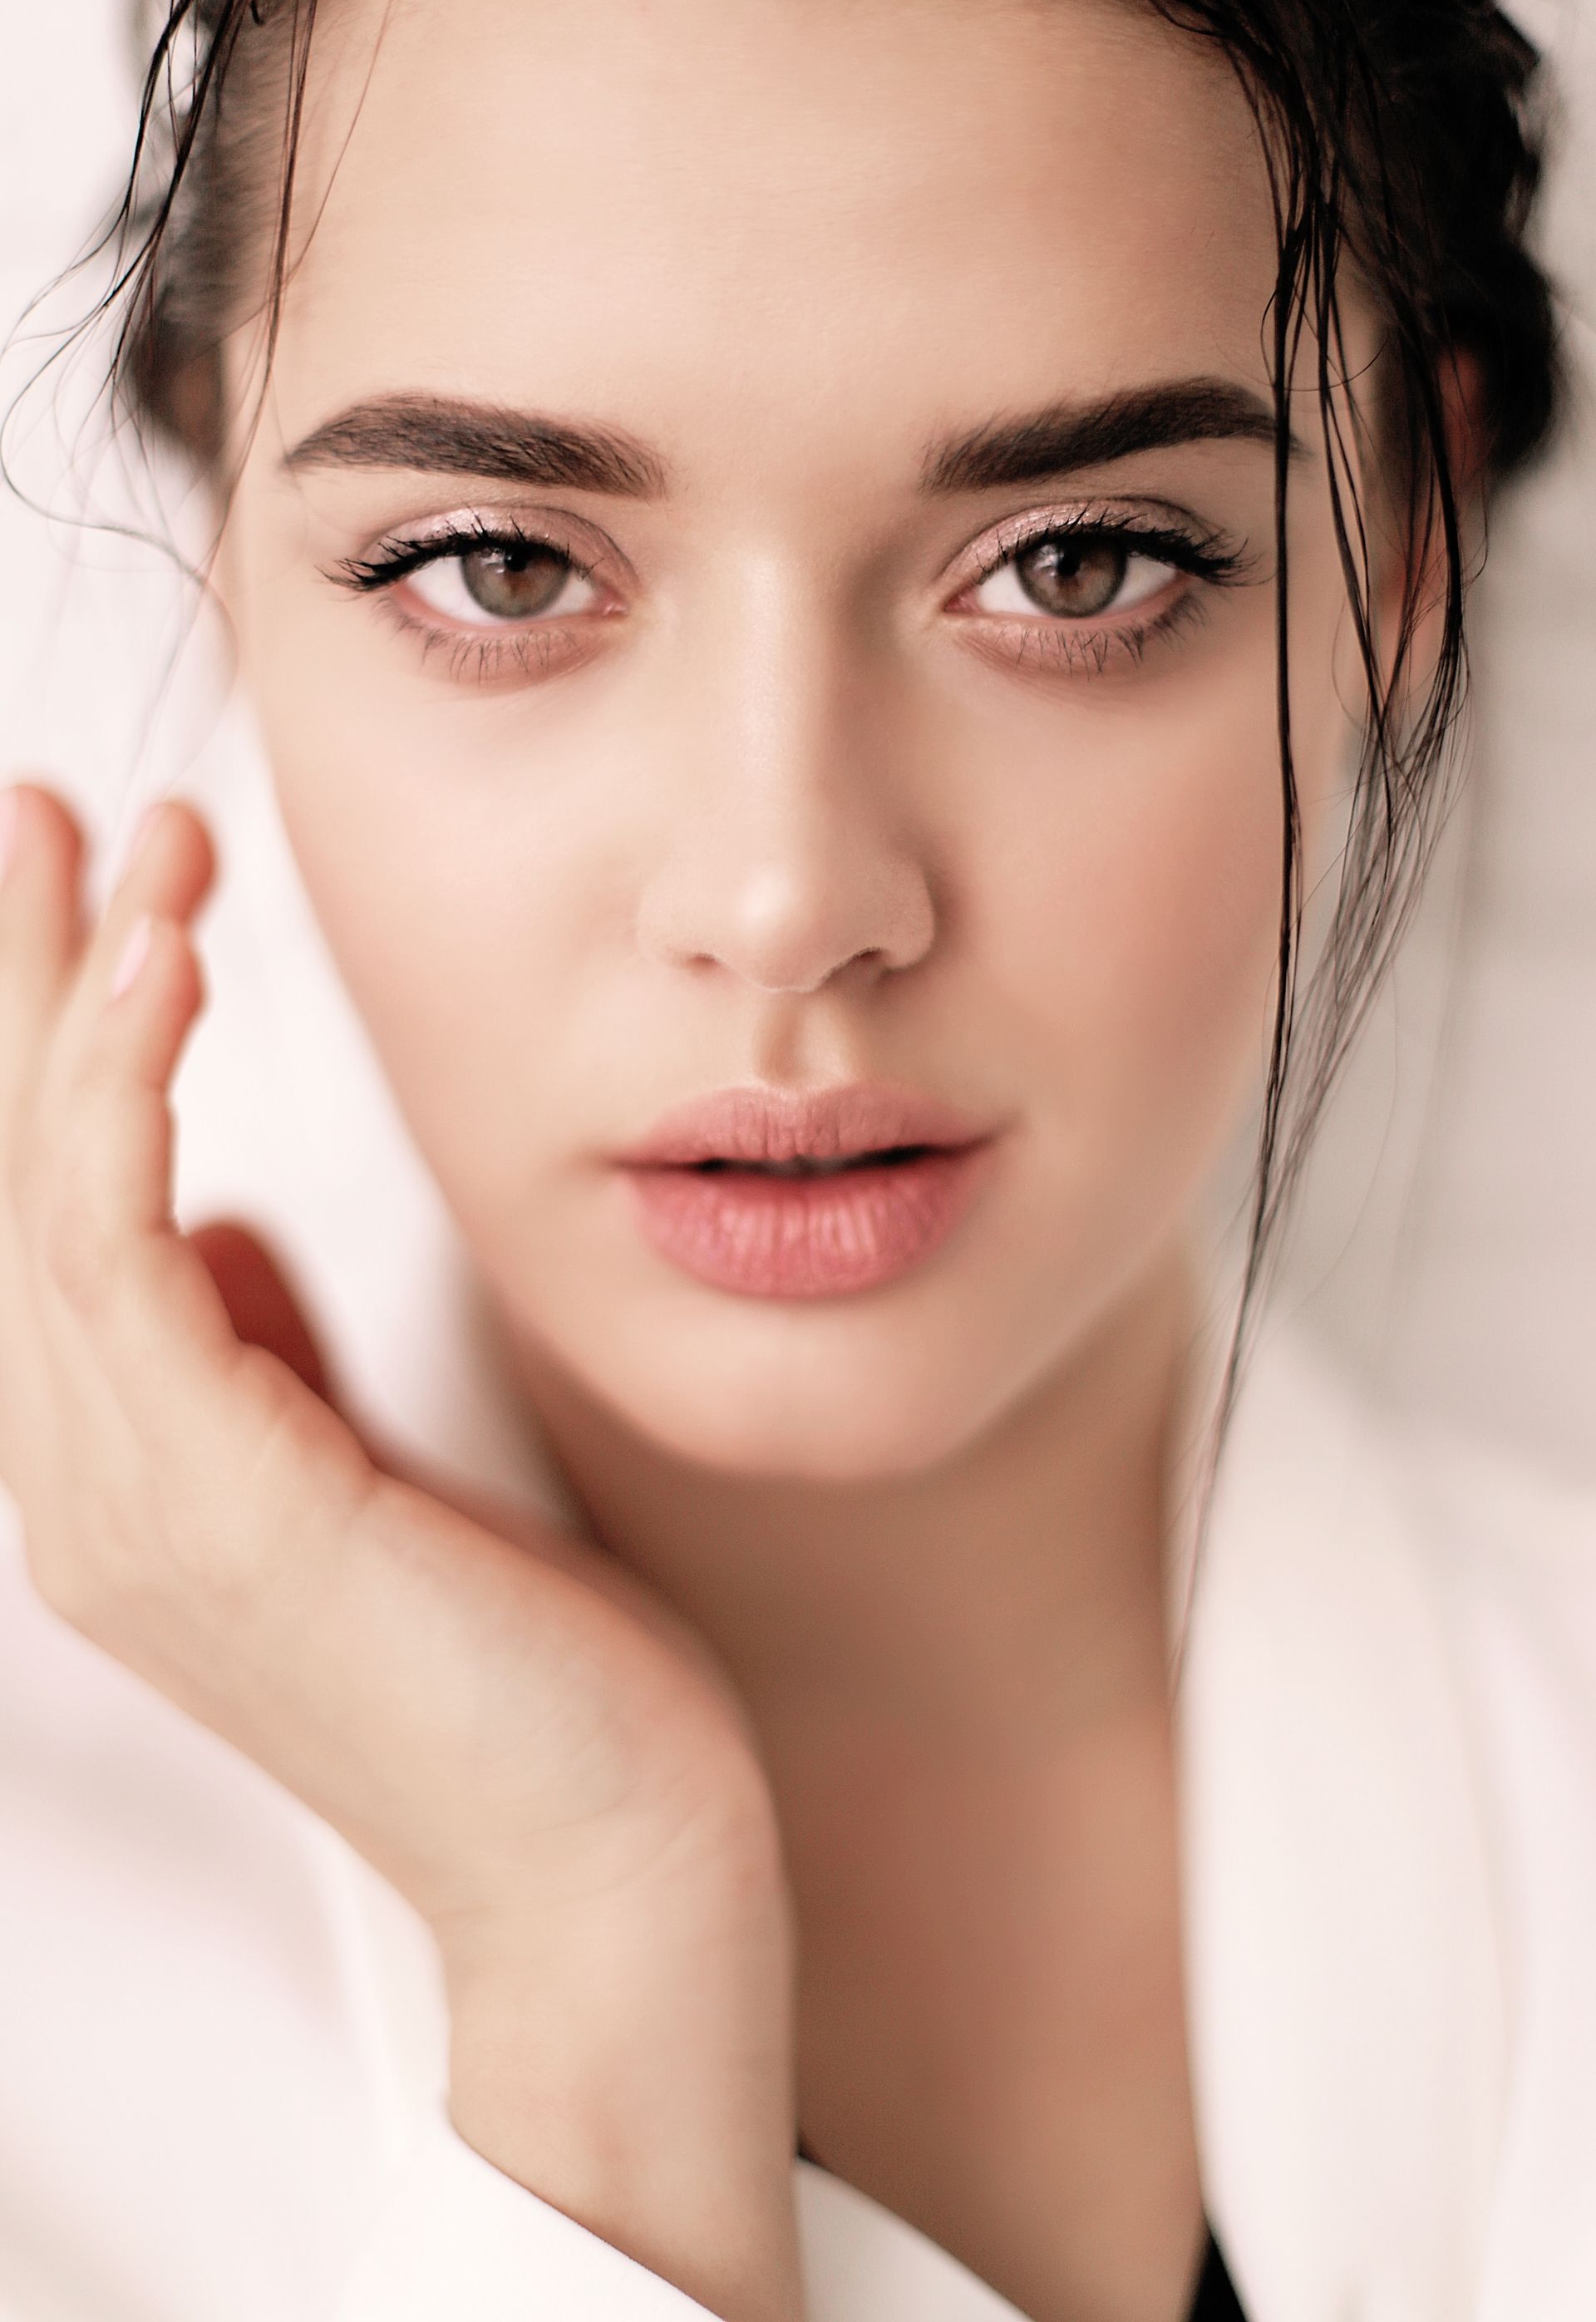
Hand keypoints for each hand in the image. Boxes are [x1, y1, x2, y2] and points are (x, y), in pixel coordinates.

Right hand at [0, 783, 802, 2321]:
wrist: (612, 1869)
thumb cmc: (533, 1672)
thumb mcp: (374, 1472)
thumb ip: (269, 1363)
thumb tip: (220, 1235)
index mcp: (138, 1473)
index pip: (65, 1207)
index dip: (62, 1036)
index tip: (102, 888)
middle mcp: (93, 1485)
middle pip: (23, 1178)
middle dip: (35, 979)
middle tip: (52, 811)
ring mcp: (128, 1504)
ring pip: (50, 1192)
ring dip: (82, 998)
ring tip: (132, 847)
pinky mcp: (208, 1504)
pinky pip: (121, 1254)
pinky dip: (125, 1099)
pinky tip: (167, 975)